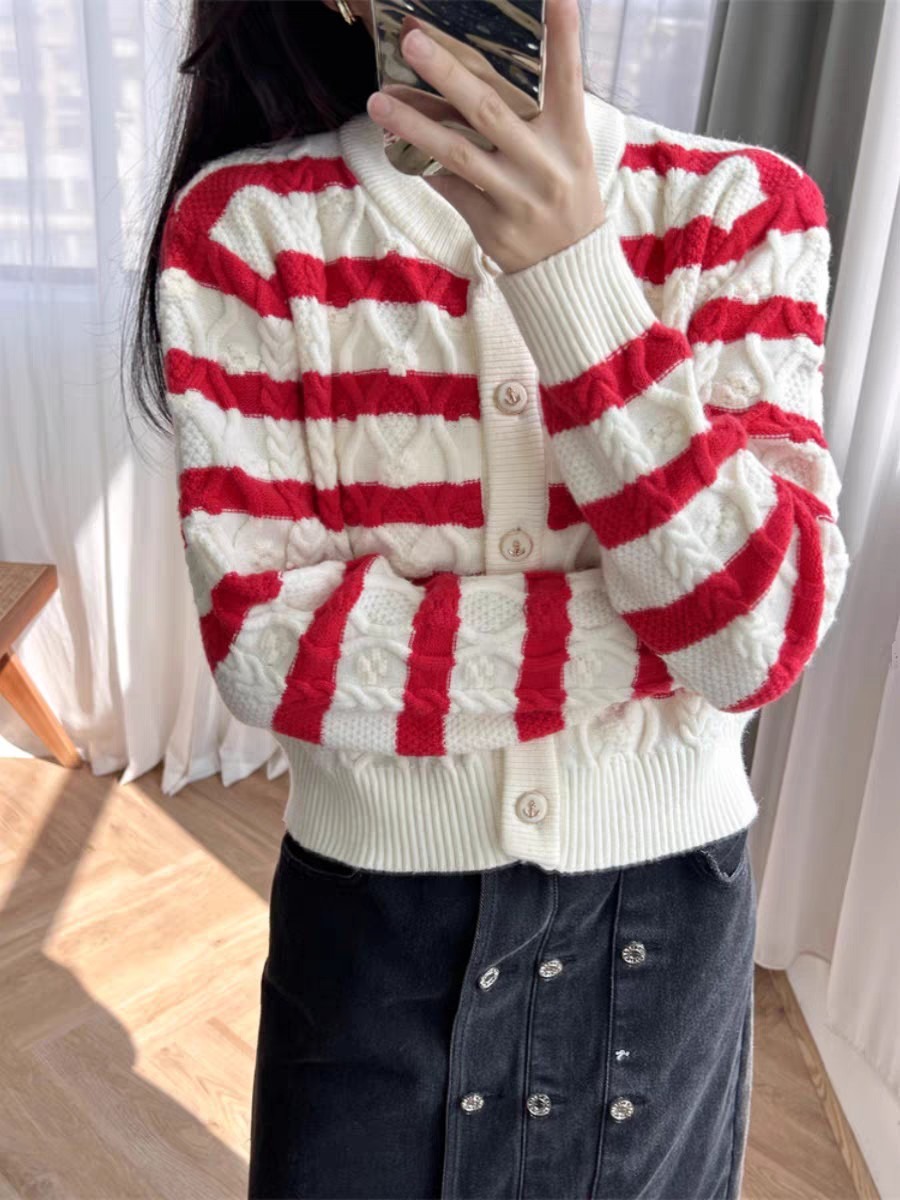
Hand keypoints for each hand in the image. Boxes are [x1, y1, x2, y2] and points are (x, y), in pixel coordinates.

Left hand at [365, 0, 605, 273]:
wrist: (567, 266)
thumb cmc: (564, 193)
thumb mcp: (567, 150)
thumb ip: (536, 113)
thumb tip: (477, 66)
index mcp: (569, 136)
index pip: (567, 78)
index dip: (562, 36)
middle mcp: (544, 164)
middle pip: (490, 110)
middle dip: (448, 73)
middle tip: (413, 41)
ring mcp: (516, 196)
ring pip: (458, 153)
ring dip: (414, 124)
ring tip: (378, 101)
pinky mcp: (491, 224)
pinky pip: (449, 187)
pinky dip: (421, 164)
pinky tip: (393, 144)